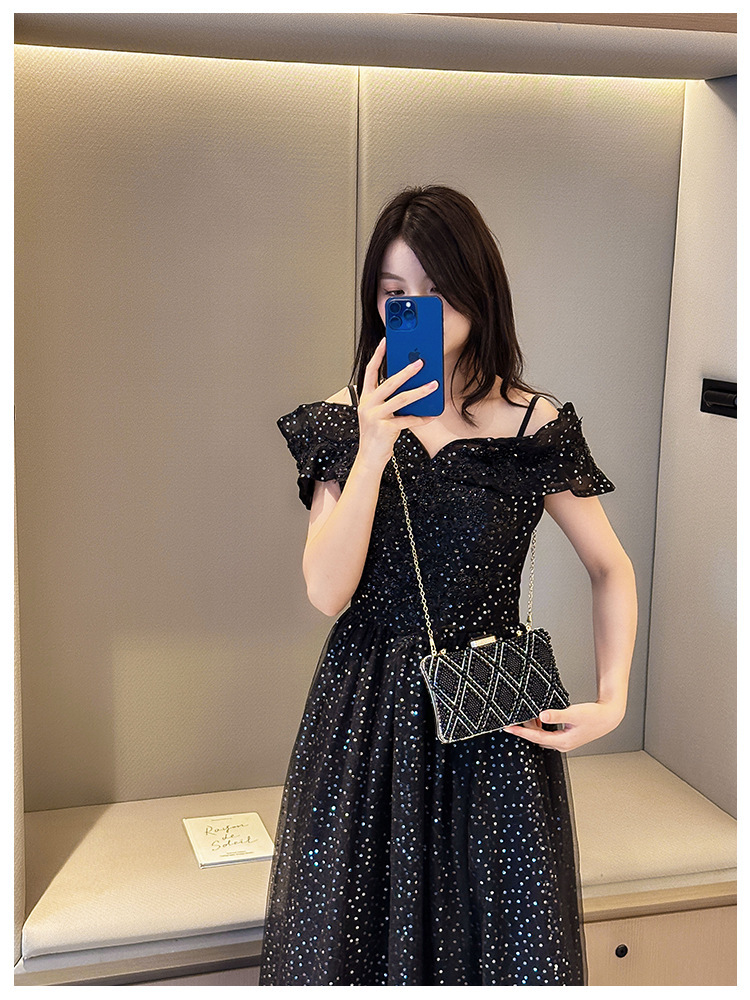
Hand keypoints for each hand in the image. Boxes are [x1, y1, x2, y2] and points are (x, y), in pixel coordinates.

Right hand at [356, 337, 439, 467]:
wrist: (370, 457)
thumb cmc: (377, 434)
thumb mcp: (379, 413)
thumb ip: (388, 400)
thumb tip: (410, 386)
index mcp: (365, 398)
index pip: (370, 371)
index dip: (377, 356)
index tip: (385, 342)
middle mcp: (368, 405)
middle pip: (388, 382)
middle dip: (406, 371)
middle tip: (420, 363)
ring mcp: (375, 416)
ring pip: (401, 399)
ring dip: (420, 391)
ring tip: (433, 385)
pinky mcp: (384, 428)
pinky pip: (407, 420)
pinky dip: (421, 418)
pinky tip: (431, 415)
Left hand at [502, 700, 625, 751]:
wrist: (608, 717)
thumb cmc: (594, 716)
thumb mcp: (573, 713)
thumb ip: (556, 714)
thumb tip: (542, 715)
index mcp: (562, 741)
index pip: (536, 738)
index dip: (521, 732)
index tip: (509, 728)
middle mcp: (562, 744)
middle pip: (537, 739)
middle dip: (524, 730)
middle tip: (512, 721)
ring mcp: (564, 741)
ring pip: (542, 736)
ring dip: (533, 728)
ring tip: (524, 717)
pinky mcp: (566, 737)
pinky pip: (548, 734)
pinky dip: (541, 727)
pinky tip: (538, 718)